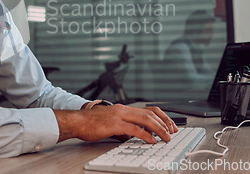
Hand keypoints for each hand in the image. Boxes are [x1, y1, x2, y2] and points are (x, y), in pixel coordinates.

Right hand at [53, 104, 177, 143]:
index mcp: (123, 108)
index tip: (170, 125)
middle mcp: (123, 109)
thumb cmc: (90, 123)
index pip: (148, 109)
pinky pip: (134, 129)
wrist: (77, 121)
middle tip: (172, 132)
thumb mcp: (111, 123)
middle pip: (150, 113)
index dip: (162, 117)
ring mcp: (119, 115)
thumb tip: (133, 135)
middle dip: (164, 123)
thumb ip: (123, 127)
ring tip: (166, 137)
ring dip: (159, 129)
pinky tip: (151, 140)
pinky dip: (146, 135)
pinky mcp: (114, 124)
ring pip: (145, 120)